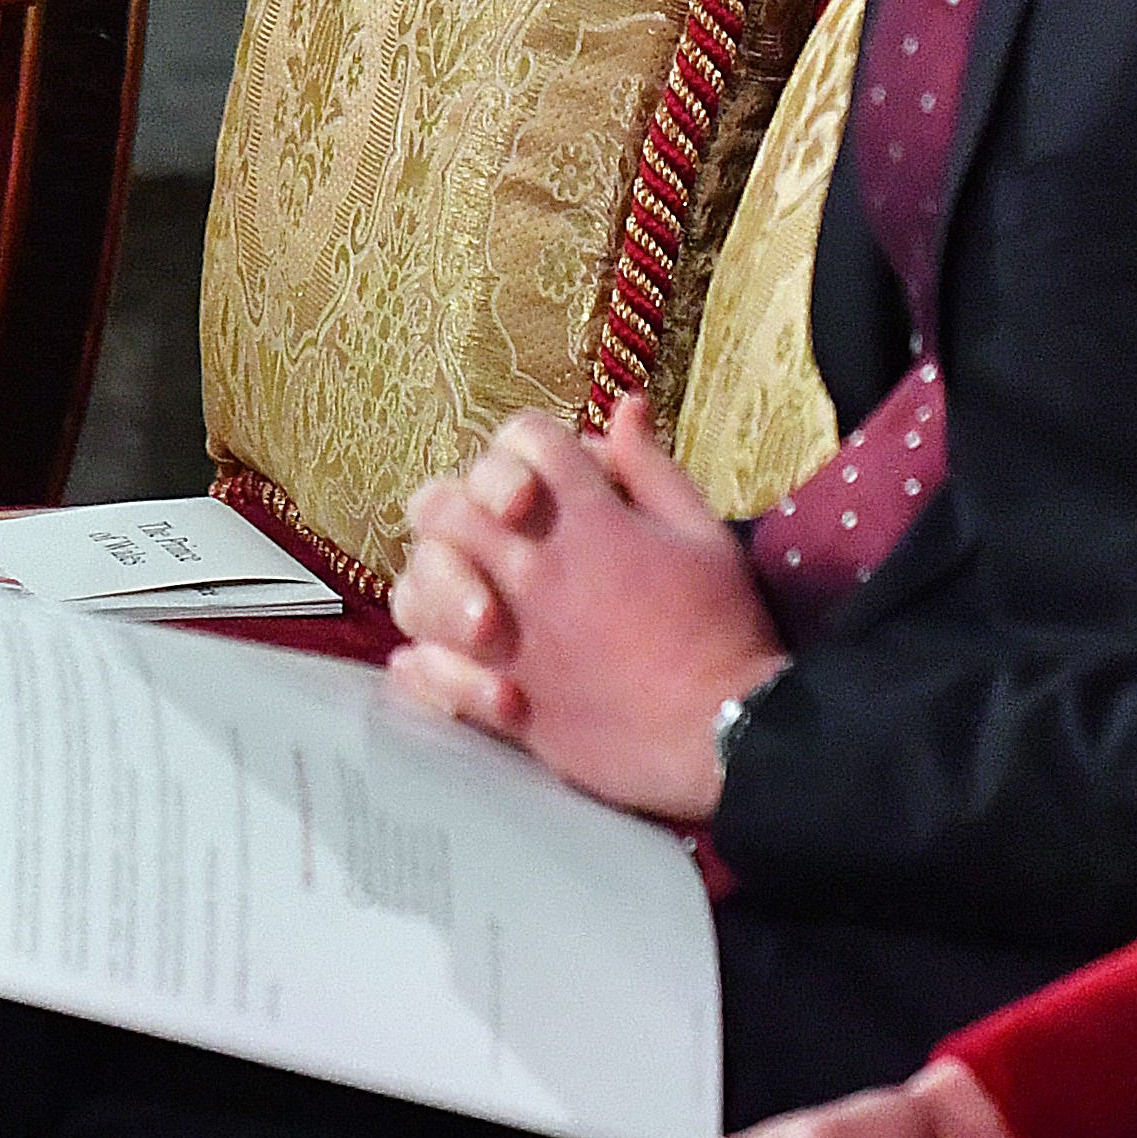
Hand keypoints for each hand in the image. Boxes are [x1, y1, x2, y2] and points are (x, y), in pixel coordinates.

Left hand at [383, 396, 781, 822]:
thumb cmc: (721, 627)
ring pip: (414, 588)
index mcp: (587, 520)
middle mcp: (533, 569)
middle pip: (442, 504)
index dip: (528, 443)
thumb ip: (652, 468)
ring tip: (467, 595)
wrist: (721, 731)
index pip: (525, 438)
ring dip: (432, 582)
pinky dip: (422, 664)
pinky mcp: (498, 701)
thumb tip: (625, 406)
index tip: (548, 473)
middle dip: (456, 501)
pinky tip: (438, 659)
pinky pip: (423, 673)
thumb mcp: (703, 531)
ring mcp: (507, 635)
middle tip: (489, 528)